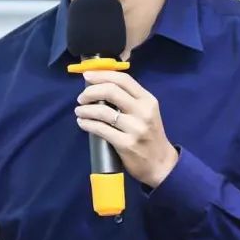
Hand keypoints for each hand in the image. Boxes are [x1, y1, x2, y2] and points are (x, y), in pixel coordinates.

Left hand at [75, 69, 179, 187]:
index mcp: (148, 100)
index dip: (102, 74)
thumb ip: (129, 99)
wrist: (161, 164)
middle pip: (111, 91)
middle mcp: (143, 111)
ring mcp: (135, 128)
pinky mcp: (126, 144)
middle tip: (81, 98)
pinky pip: (101, 129)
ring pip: (103, 111)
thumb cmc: (150, 135)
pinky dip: (88, 124)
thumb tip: (101, 86)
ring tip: (79, 111)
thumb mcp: (146, 112)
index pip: (123, 80)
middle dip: (90, 92)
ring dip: (85, 109)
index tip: (87, 75)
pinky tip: (82, 123)